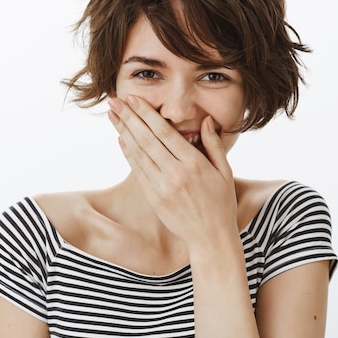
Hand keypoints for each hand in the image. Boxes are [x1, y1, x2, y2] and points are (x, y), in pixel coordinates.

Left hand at [107, 95, 238, 247]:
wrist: (210, 238)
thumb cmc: (221, 203)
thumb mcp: (224, 172)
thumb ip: (213, 144)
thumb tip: (206, 119)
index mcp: (194, 163)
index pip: (164, 132)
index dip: (146, 114)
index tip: (134, 99)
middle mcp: (175, 173)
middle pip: (146, 139)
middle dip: (129, 117)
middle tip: (114, 101)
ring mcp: (162, 186)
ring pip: (139, 153)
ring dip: (123, 131)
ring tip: (113, 115)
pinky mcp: (153, 198)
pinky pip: (138, 170)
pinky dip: (128, 153)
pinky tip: (120, 139)